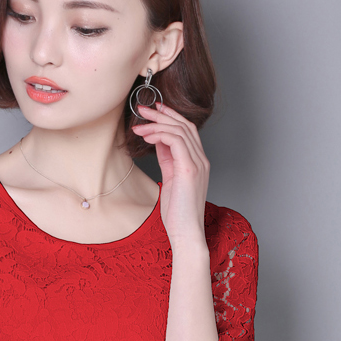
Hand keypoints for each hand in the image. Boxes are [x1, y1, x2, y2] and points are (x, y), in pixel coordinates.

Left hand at [132, 103, 209, 247]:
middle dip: (162, 113)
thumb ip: (168, 161)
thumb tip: (158, 143)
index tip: (153, 110)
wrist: (186, 233)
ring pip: (179, 130)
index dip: (170, 117)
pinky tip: (147, 137)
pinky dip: (160, 134)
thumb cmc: (177, 213)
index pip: (187, 130)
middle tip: (142, 108)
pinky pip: (175, 141)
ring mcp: (198, 163)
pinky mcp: (189, 169)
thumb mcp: (170, 181)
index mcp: (197, 162)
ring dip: (156, 123)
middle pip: (185, 125)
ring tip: (138, 125)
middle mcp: (201, 160)